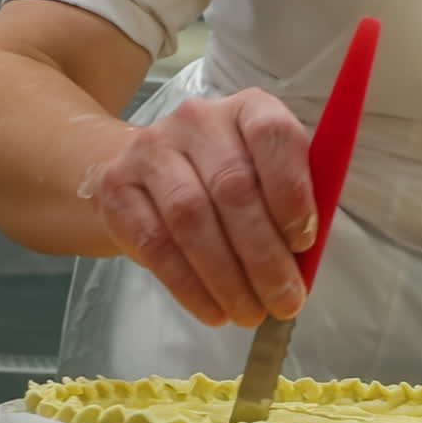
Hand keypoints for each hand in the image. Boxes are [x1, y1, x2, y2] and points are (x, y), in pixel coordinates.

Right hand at [88, 89, 315, 327]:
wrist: (143, 174)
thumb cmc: (223, 182)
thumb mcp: (266, 179)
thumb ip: (290, 208)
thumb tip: (304, 262)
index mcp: (248, 108)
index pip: (272, 135)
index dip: (292, 191)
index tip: (305, 243)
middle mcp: (198, 119)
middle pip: (234, 186)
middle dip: (265, 255)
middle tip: (284, 301)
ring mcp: (151, 149)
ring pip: (192, 218)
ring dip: (227, 277)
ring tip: (250, 313)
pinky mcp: (117, 187)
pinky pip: (155, 244)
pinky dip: (189, 285)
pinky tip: (213, 310)